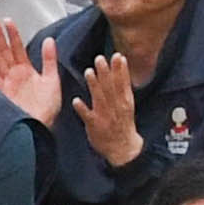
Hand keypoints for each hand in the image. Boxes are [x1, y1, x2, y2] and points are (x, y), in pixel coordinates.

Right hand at [0, 17, 62, 130]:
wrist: (40, 126)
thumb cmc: (47, 108)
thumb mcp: (52, 79)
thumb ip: (49, 59)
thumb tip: (49, 40)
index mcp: (25, 70)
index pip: (17, 48)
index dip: (13, 34)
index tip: (8, 21)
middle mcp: (14, 75)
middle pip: (3, 51)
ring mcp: (7, 83)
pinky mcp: (2, 93)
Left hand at [77, 48, 141, 168]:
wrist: (123, 148)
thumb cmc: (123, 123)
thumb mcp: (127, 104)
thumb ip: (122, 86)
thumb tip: (120, 66)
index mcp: (124, 101)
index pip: (123, 83)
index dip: (120, 70)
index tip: (117, 56)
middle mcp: (115, 107)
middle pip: (110, 88)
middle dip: (105, 73)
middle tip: (99, 58)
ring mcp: (104, 116)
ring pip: (99, 98)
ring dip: (94, 85)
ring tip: (89, 72)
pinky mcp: (94, 125)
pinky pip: (87, 116)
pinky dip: (82, 108)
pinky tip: (76, 100)